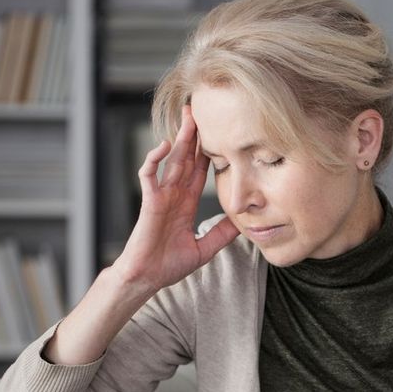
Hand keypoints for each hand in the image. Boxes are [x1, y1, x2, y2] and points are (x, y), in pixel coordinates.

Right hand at [115, 105, 238, 294]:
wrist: (147, 278)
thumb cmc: (169, 265)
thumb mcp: (206, 247)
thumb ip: (222, 233)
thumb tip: (245, 223)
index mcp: (186, 203)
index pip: (201, 172)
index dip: (209, 153)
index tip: (221, 135)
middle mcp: (174, 195)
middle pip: (187, 159)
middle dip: (195, 137)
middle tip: (203, 112)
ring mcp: (161, 196)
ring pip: (172, 161)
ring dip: (180, 139)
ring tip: (188, 118)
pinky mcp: (149, 202)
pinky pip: (149, 176)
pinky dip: (155, 160)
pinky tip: (165, 146)